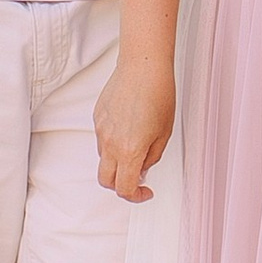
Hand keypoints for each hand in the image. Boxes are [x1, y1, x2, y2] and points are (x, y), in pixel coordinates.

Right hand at [94, 56, 176, 201]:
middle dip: (120, 185)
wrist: (143, 66)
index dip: (136, 196)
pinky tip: (129, 125)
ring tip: (137, 143)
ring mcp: (101, 130)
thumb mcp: (164, 133)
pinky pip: (102, 138)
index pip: (124, 188)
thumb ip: (151, 158)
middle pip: (106, 180)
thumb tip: (141, 170)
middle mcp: (110, 143)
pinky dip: (113, 142)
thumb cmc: (159, 94)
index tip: (145, 191)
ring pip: (104, 158)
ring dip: (117, 161)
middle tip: (137, 178)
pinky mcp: (97, 117)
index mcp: (129, 151)